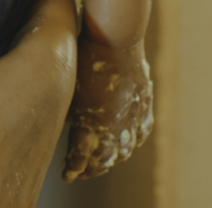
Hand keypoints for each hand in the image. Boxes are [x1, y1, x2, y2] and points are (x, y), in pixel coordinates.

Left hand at [63, 35, 152, 181]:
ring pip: (125, 150)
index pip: (81, 157)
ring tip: (105, 161)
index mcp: (92, 122)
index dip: (74, 169)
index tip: (67, 175)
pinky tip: (129, 144)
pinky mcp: (144, 105)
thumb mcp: (68, 85)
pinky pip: (142, 132)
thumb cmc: (84, 56)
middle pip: (105, 159)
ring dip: (114, 159)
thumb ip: (68, 111)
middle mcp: (114, 124)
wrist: (114, 36)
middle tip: (84, 172)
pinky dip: (134, 142)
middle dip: (93, 168)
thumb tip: (68, 125)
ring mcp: (131, 116)